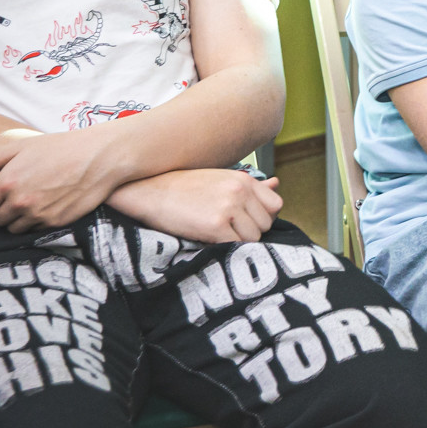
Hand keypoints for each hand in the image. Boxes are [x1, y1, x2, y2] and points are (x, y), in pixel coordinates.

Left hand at [0, 129, 126, 231]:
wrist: (102, 157)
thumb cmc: (62, 147)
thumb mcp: (23, 147)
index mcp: (6, 182)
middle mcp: (19, 202)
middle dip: (2, 212)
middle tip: (18, 199)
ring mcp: (38, 214)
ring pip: (14, 229)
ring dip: (19, 220)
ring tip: (34, 203)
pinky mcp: (56, 222)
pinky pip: (35, 231)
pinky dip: (38, 222)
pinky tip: (49, 206)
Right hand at [107, 170, 282, 243]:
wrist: (149, 192)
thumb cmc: (184, 187)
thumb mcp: (221, 179)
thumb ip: (251, 186)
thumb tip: (277, 183)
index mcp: (244, 180)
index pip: (276, 206)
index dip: (262, 217)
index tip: (245, 221)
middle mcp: (240, 192)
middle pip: (266, 225)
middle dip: (250, 231)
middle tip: (227, 230)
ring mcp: (228, 208)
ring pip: (253, 238)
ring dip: (238, 242)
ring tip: (216, 233)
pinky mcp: (214, 226)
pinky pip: (236, 246)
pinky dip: (225, 248)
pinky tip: (209, 239)